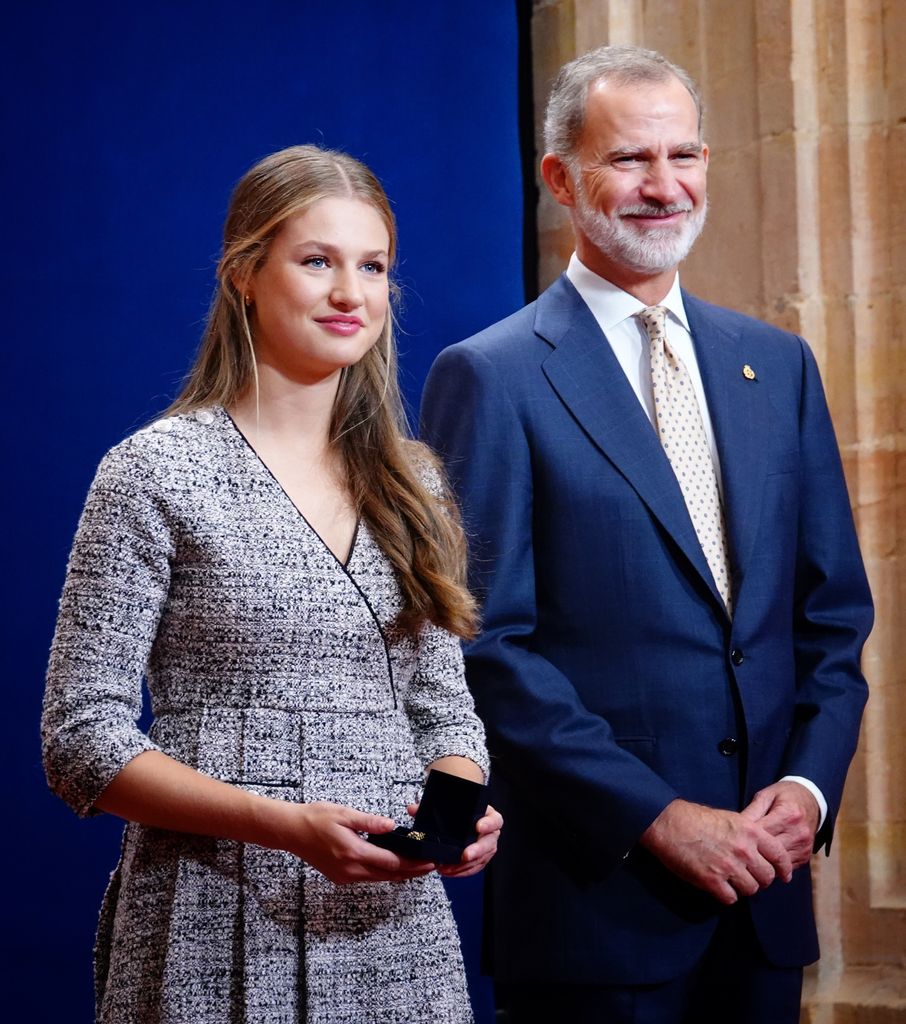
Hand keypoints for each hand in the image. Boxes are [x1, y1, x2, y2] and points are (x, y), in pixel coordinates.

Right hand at [278, 801, 436, 884]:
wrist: (291, 831)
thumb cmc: (315, 818)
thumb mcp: (344, 814)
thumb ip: (370, 822)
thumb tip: (392, 826)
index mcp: (354, 852)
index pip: (391, 863)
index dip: (412, 864)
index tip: (428, 862)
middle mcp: (350, 869)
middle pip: (388, 875)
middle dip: (410, 872)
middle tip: (429, 867)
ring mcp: (344, 876)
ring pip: (378, 879)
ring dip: (397, 874)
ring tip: (416, 867)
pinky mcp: (340, 877)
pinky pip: (367, 878)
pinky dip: (382, 873)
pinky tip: (391, 866)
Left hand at [403, 802, 503, 878]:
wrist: (459, 819)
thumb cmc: (456, 812)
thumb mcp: (444, 807)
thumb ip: (428, 808)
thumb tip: (412, 809)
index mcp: (486, 815)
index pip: (494, 819)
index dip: (488, 823)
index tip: (478, 827)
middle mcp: (490, 832)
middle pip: (490, 842)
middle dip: (478, 850)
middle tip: (464, 856)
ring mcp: (486, 846)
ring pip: (483, 858)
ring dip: (467, 865)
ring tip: (449, 868)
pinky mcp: (480, 858)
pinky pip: (476, 868)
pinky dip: (464, 871)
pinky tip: (450, 872)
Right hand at [640, 798, 792, 904]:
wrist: (668, 823)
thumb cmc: (695, 818)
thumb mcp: (730, 818)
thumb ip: (748, 835)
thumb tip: (760, 852)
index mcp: (750, 831)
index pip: (779, 855)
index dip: (784, 868)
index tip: (783, 876)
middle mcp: (743, 849)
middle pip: (767, 877)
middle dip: (760, 879)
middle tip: (749, 877)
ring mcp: (728, 866)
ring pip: (751, 889)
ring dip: (742, 888)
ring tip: (731, 880)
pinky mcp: (712, 880)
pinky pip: (731, 898)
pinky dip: (726, 895)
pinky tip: (718, 886)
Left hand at [741, 781, 818, 869]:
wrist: (812, 801)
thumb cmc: (785, 796)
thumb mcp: (766, 795)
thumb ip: (753, 811)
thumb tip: (737, 826)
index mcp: (788, 815)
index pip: (762, 832)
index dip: (745, 836)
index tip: (732, 838)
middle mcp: (798, 833)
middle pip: (769, 850)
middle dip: (751, 851)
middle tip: (735, 852)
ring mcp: (803, 847)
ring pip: (777, 863)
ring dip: (761, 861)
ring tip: (746, 858)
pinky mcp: (805, 857)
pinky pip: (784, 867)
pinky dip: (772, 865)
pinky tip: (762, 860)